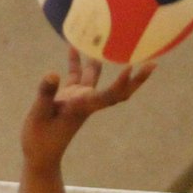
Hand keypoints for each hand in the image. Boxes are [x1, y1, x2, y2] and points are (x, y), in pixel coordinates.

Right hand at [21, 49, 154, 173]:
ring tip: (115, 38)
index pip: (108, 96)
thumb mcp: (39, 116)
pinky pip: (77, 75)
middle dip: (135, 79)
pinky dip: (76, 61)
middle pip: (117, 90)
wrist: (40, 155)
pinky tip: (73, 45)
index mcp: (83, 108)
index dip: (121, 83)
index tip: (131, 68)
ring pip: (97, 76)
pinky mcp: (69, 97)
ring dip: (105, 59)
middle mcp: (86, 102)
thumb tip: (52, 74)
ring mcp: (79, 99)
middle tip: (153, 63)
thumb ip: (46, 95)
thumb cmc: (40, 140)